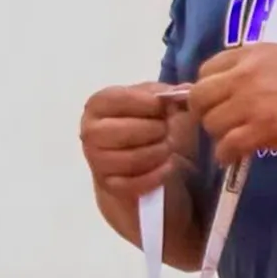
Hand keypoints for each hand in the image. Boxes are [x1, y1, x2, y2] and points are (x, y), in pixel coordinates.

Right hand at [80, 82, 178, 197]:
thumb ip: (170, 95)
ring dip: (160, 153)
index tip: (168, 108)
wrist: (145, 161)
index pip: (119, 99)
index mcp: (98, 106)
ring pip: (133, 159)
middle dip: (157, 131)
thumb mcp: (160, 104)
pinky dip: (158, 174)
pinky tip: (167, 166)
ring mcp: (97, 160)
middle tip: (168, 131)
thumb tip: (186, 92)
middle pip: (128, 130)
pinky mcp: (109, 185)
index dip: (149, 103)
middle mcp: (90, 132)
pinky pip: (136, 183)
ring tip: (168, 148)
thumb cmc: (152, 127)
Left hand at [190, 44, 276, 164]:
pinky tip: (232, 155)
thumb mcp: (276, 58)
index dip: (206, 88)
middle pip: (199, 97)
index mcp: (248, 55)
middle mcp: (245, 75)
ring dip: (218, 134)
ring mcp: (252, 102)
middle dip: (204, 112)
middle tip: (219, 121)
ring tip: (233, 137)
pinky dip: (225, 154)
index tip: (214, 100)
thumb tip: (214, 88)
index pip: (204, 70)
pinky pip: (227, 145)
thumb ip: (245, 68)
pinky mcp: (263, 128)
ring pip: (211, 123)